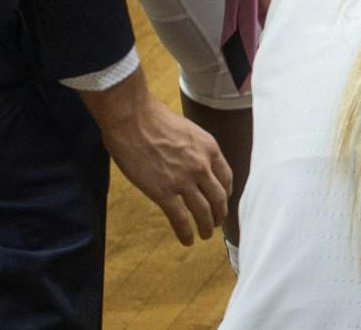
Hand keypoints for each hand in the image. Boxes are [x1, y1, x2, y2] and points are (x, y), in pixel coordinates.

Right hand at [79, 73, 230, 244]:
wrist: (134, 119)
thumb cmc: (155, 120)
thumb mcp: (187, 131)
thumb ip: (194, 149)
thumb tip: (192, 161)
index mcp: (210, 148)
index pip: (227, 176)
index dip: (226, 192)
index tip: (223, 200)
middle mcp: (202, 166)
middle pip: (219, 197)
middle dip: (220, 213)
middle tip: (217, 222)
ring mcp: (183, 180)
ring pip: (203, 211)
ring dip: (206, 226)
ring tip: (205, 235)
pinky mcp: (163, 192)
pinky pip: (180, 218)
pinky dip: (185, 232)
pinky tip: (187, 240)